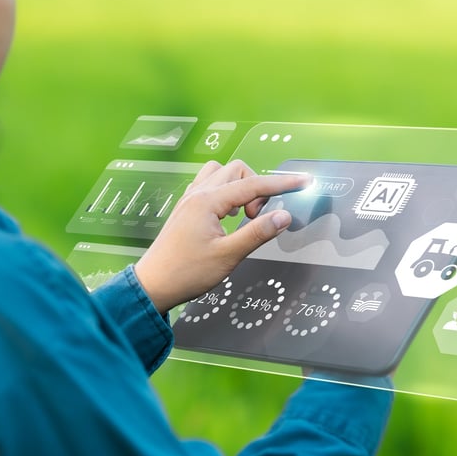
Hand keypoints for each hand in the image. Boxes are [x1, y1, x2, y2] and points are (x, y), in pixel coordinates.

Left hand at [134, 160, 308, 312]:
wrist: (154, 285)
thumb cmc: (185, 273)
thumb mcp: (228, 256)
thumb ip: (258, 233)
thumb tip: (283, 216)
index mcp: (207, 202)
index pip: (253, 184)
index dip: (282, 183)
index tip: (302, 181)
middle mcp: (197, 194)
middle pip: (238, 171)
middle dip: (257, 188)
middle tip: (258, 217)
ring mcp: (190, 199)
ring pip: (222, 173)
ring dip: (240, 187)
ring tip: (244, 215)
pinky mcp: (187, 208)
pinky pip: (210, 185)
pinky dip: (226, 193)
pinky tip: (229, 215)